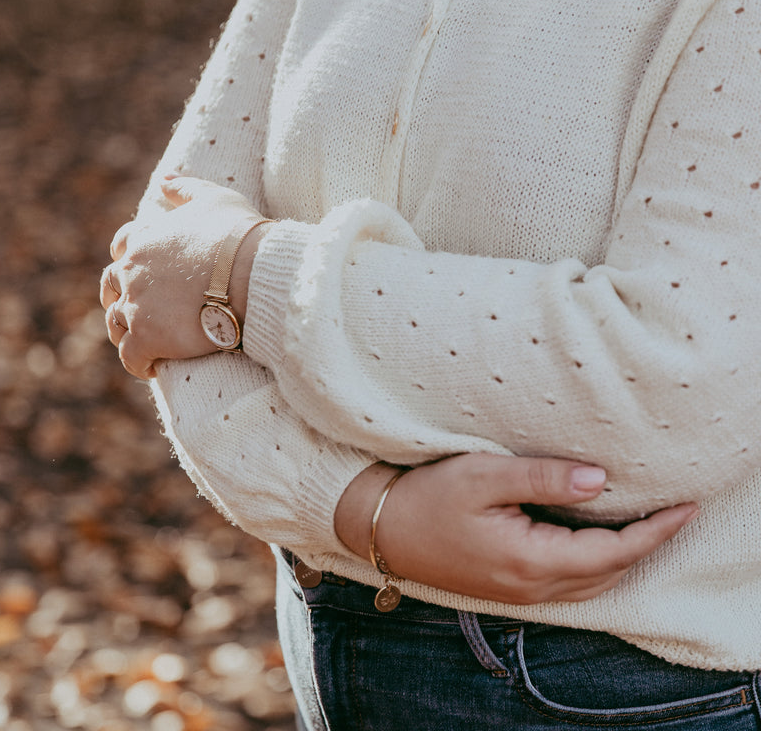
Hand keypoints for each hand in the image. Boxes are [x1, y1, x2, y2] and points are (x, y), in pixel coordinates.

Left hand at [100, 175, 269, 378]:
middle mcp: (132, 271)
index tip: (138, 271)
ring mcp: (137, 305)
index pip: (122, 247)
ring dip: (126, 333)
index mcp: (145, 238)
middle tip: (136, 312)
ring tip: (143, 343)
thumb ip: (185, 188)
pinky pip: (130, 356)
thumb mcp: (214, 197)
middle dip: (119, 298)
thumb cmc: (238, 234)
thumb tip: (164, 180)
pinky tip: (151, 368)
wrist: (251, 272)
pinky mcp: (147, 338)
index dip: (128, 259)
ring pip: (116, 323)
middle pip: (112, 287)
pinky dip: (137, 363)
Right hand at [335, 454, 698, 602]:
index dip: (655, 531)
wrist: (381, 527)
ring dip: (624, 557)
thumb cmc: (427, 496)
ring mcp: (518, 591)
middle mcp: (530, 585)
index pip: (613, 551)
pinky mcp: (507, 586)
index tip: (686, 507)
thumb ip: (542, 478)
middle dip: (648, 545)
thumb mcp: (483, 476)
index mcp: (530, 559)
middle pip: (609, 572)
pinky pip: (569, 583)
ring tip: (645, 525)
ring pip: (591, 582)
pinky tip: (596, 542)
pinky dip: (596, 564)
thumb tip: (598, 480)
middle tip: (674, 512)